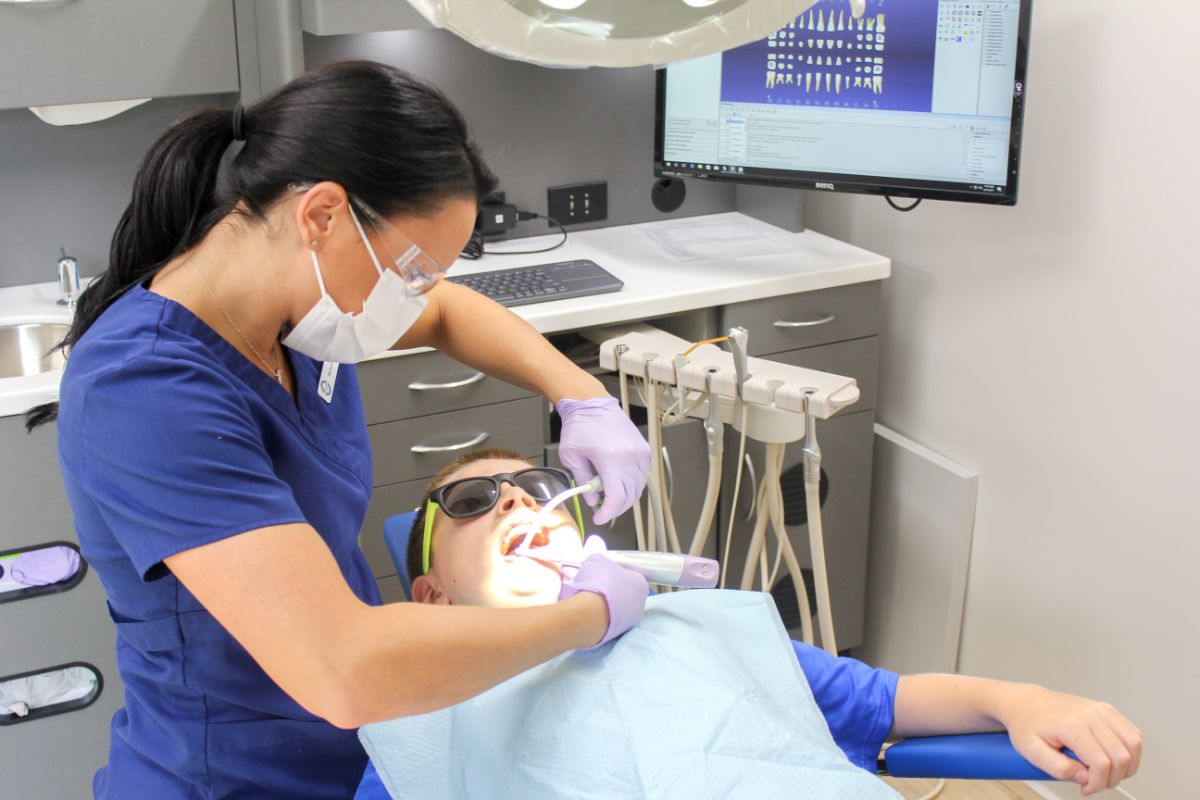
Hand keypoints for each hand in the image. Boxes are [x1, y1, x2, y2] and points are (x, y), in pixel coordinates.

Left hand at [556, 396, 650, 525]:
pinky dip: (632, 483)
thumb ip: (583, 481)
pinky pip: (642, 475)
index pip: (616, 497)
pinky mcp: (644, 449)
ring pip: (638, 487)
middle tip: (601, 508)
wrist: (592, 403)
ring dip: (624, 496)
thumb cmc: (579, 426)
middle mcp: (630, 457)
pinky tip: (618, 480)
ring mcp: (640, 452)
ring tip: (607, 493)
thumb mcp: (571, 456)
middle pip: (630, 496)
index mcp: (611, 459)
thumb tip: (592, 500)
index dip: (608, 513)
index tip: (599, 518)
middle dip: (615, 507)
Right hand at [558, 536, 647, 647]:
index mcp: (641, 584)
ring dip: (605, 604)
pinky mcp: (616, 635)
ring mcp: (629, 622)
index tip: (605, 574)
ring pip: (616, 608)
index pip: (631, 576)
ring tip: (588, 599)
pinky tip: (588, 613)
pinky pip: (607, 621)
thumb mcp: (596, 560)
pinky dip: (599, 617)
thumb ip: (599, 555)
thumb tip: (596, 546)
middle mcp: (640, 604)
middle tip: (595, 585)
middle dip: (612, 590)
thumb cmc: (596, 584)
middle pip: (625, 593)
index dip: (616, 574)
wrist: (586, 615)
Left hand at [999, 685, 1141, 795]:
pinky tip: (1113, 759)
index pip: (1101, 763)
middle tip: (1094, 782)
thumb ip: (1058, 769)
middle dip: (1112, 778)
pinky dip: (1131, 752)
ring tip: (1105, 772)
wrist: (1026, 704)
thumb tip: (1085, 777)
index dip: (1097, 783)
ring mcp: (1101, 710)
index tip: (1086, 788)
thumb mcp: (1031, 752)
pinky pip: (1133, 734)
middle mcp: (1090, 714)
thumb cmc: (1027, 725)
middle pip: (1121, 756)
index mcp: (1071, 725)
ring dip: (1127, 767)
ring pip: (1134, 745)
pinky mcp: (1107, 710)